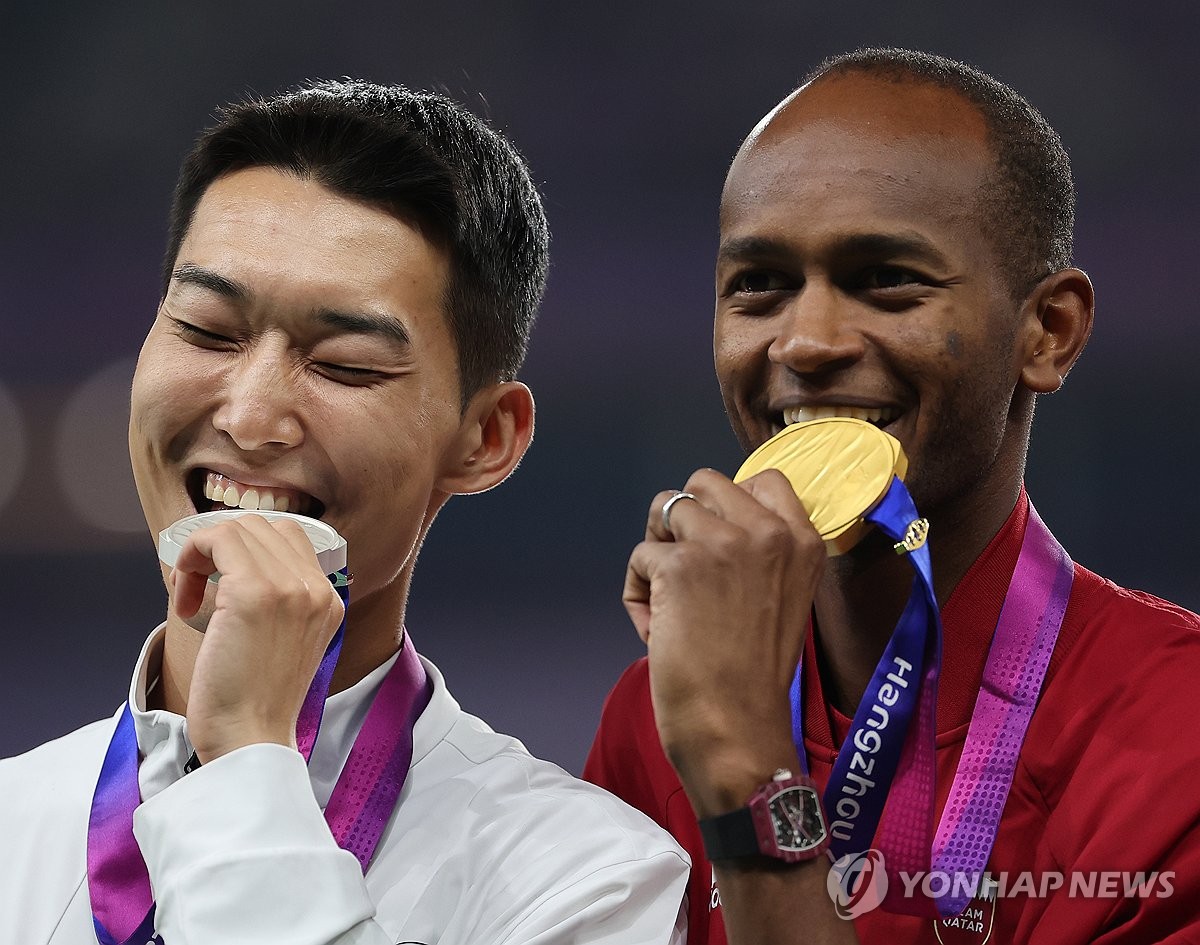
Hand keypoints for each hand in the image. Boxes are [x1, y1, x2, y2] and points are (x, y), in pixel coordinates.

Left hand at [170, 514, 345, 762]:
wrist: (250, 740)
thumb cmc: (255, 702)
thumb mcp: (287, 643)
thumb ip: (281, 604)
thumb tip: (232, 567)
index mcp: (329, 600)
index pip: (291, 539)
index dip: (248, 550)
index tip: (220, 581)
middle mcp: (317, 588)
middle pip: (266, 526)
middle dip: (223, 547)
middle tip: (200, 588)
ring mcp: (289, 588)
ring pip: (240, 526)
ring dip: (204, 552)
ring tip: (192, 594)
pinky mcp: (254, 593)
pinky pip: (216, 539)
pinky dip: (191, 556)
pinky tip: (184, 599)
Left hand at [624, 468, 825, 815]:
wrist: (737, 729)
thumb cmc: (754, 676)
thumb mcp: (782, 598)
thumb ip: (761, 554)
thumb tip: (707, 520)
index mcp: (803, 542)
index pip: (765, 478)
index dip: (727, 503)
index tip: (717, 540)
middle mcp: (768, 532)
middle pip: (704, 483)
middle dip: (684, 520)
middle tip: (684, 570)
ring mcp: (724, 544)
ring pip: (665, 508)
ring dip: (656, 551)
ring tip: (667, 600)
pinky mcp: (680, 565)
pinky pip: (641, 555)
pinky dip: (637, 591)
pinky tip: (656, 630)